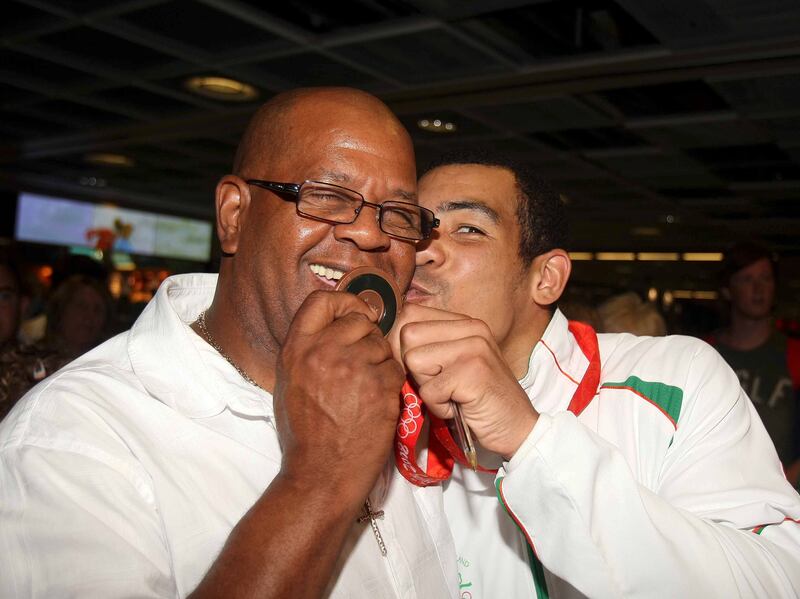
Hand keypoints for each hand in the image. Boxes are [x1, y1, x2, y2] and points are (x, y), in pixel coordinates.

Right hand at [274, 290, 404, 504]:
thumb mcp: (290, 384)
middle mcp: (322, 351)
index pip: (321, 300)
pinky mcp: (378, 386)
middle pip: (359, 320)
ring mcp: (352, 367)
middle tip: (363, 366)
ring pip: (381, 345)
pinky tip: (377, 403)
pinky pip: (395, 369)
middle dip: (367, 339)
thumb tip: (333, 327)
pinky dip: (392, 384)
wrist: (320, 474)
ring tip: (366, 391)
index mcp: (296, 350)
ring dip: (380, 364)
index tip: (356, 314)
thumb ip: (308, 351)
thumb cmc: (305, 435)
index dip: (344, 302)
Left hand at [396, 303, 537, 458]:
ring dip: (427, 388)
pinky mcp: (473, 372)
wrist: (517, 429)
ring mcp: (474, 348)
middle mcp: (471, 328)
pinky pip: (428, 390)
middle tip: (440, 384)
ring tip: (452, 395)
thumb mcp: (452, 364)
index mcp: (464, 322)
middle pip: (407, 335)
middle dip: (413, 368)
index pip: (409, 313)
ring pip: (414, 361)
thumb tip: (383, 340)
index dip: (401, 343)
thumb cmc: (477, 400)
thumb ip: (427, 346)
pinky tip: (460, 407)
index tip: (421, 368)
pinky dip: (439, 407)